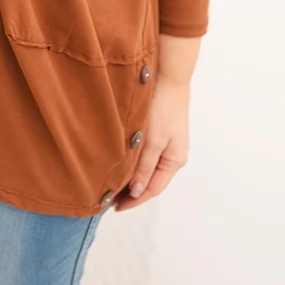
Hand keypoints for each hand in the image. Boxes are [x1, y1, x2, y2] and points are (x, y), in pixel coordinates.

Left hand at [113, 75, 188, 210]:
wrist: (167, 76)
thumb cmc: (163, 107)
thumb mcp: (153, 140)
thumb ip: (144, 167)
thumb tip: (137, 192)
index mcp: (175, 160)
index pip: (153, 188)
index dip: (135, 200)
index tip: (115, 207)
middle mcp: (172, 155)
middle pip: (151, 180)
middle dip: (132, 191)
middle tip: (110, 199)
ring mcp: (167, 143)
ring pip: (147, 168)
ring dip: (132, 177)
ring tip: (112, 184)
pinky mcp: (159, 132)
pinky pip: (146, 155)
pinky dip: (133, 163)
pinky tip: (121, 162)